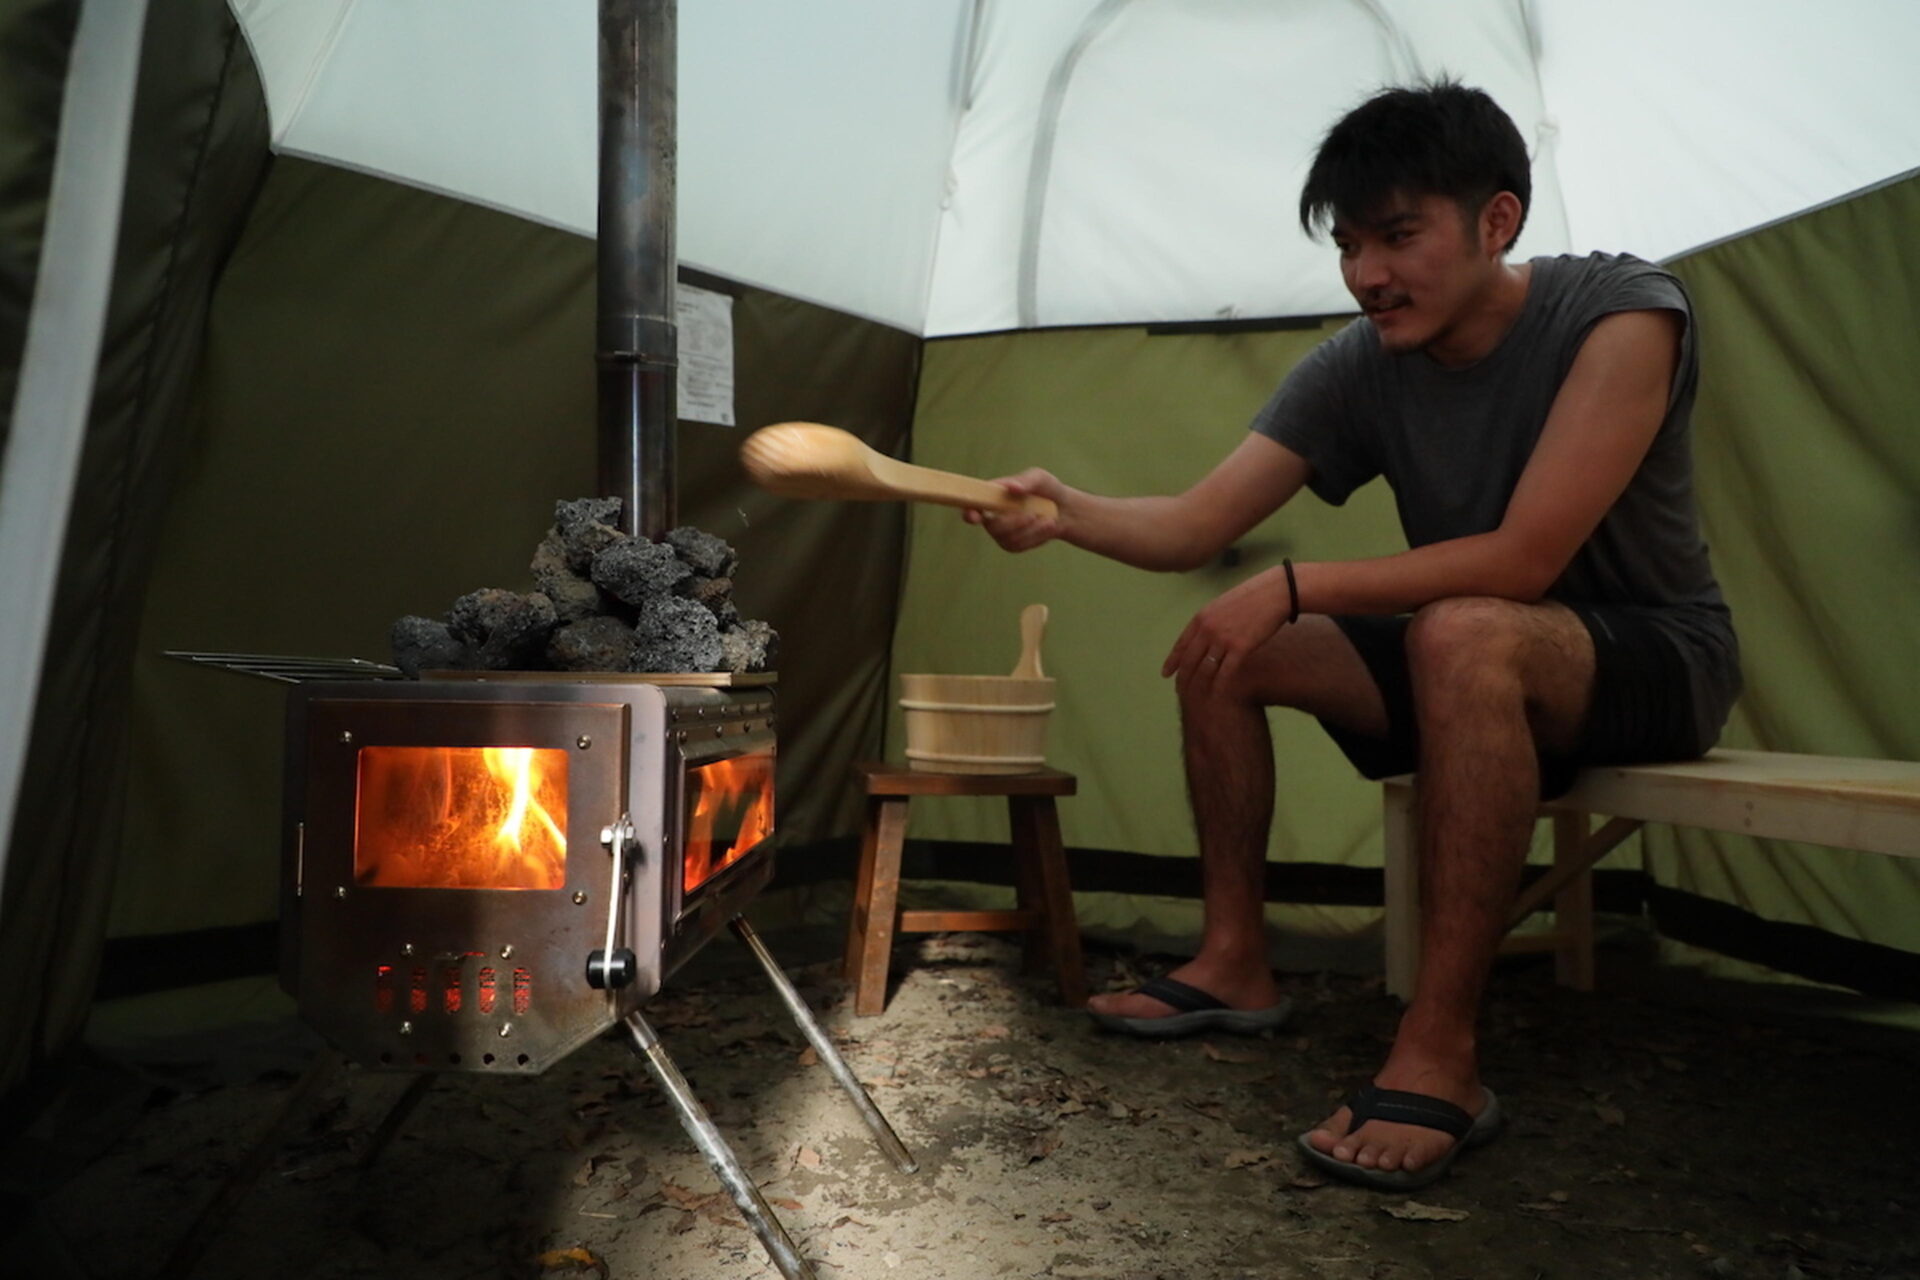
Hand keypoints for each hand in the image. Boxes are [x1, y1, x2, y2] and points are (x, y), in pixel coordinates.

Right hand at [964, 468, 1067, 551]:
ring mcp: (1001, 532)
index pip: (974, 504)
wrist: (1065, 509)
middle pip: (992, 527)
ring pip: (1008, 538)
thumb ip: (1026, 481)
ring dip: (1031, 529)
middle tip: (1033, 514)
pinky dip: (1037, 536)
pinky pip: (1020, 545)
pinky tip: (1047, 526)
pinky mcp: (1013, 544)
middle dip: (1014, 522)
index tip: (974, 515)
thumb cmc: (1047, 489)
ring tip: (1047, 518)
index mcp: (993, 496)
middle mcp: (992, 515)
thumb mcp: (1039, 478)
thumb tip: (1012, 488)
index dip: (970, 511)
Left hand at [1163, 566, 1295, 692]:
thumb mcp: (1224, 604)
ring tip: (1195, 698)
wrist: (1275, 592)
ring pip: (1204, 669)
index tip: (1165, 674)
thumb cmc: (1254, 596)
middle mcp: (1208, 629)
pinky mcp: (1240, 648)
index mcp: (1202, 617)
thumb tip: (1207, 633)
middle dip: (1182, 678)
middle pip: (1189, 660)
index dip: (1172, 661)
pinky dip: (1219, 686)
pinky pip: (1225, 672)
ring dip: (1198, 686)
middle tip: (1179, 692)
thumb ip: (1213, 620)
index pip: (1181, 644)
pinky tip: (1215, 696)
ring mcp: (1223, 639)